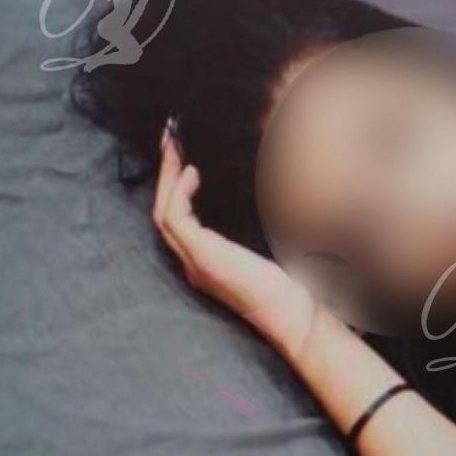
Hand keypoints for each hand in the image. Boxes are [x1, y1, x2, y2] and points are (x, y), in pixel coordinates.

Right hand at [153, 123, 319, 356]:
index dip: (175, 189)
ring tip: (174, 148)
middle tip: (169, 142)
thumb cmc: (288, 287)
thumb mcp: (267, 250)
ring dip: (167, 178)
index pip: (178, 222)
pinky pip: (175, 218)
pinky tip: (192, 173)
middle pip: (162, 214)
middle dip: (164, 176)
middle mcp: (193, 263)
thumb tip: (272, 197)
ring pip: (163, 213)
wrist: (293, 314)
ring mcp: (194, 261)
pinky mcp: (201, 256)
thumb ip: (257, 230)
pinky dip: (179, 191)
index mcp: (205, 263)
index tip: (182, 159)